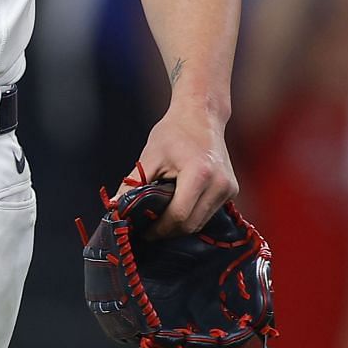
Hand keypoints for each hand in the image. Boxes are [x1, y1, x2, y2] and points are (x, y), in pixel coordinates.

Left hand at [129, 105, 237, 235]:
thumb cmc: (174, 132)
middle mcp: (220, 185)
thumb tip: (116, 206)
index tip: (143, 232)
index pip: (178, 215)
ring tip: (159, 221)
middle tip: (148, 231)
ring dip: (180, 225)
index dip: (159, 228)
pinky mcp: (231, 190)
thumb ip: (133, 184)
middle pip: (191, 224)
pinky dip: (192, 216)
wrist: (202, 116)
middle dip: (168, 231)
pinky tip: (175, 211)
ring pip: (201, 222)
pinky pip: (209, 212)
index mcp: (199, 174)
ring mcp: (229, 189)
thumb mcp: (150, 157)